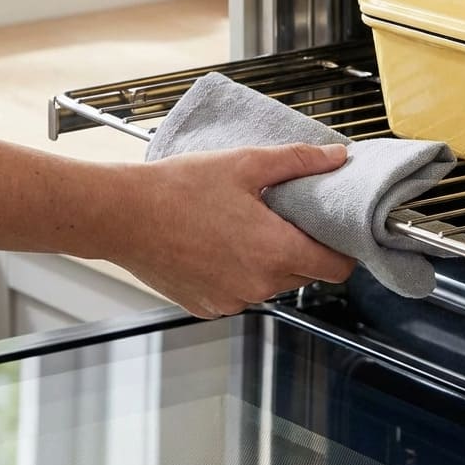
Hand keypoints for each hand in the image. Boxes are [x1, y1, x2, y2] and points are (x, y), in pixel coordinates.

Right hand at [111, 143, 353, 317]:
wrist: (121, 215)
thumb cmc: (178, 189)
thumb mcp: (247, 163)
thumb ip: (300, 161)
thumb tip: (336, 157)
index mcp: (274, 252)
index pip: (336, 268)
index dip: (343, 250)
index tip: (336, 231)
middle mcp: (256, 285)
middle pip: (306, 274)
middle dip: (304, 248)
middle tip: (288, 217)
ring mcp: (230, 300)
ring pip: (272, 284)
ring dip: (271, 260)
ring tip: (249, 225)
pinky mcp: (206, 307)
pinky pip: (240, 292)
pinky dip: (241, 272)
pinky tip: (222, 243)